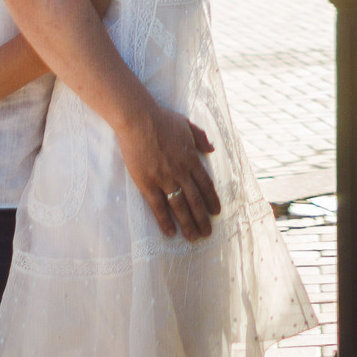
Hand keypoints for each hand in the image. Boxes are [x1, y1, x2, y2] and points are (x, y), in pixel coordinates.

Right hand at [116, 104, 218, 239]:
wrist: (139, 120)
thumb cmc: (162, 119)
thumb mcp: (187, 124)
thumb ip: (200, 138)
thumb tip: (211, 148)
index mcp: (191, 159)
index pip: (205, 185)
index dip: (212, 200)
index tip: (216, 212)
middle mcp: (181, 172)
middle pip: (195, 200)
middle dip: (203, 218)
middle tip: (208, 233)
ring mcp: (164, 180)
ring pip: (179, 207)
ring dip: (188, 224)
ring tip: (194, 237)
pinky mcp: (147, 184)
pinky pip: (158, 207)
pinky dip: (165, 221)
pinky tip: (171, 233)